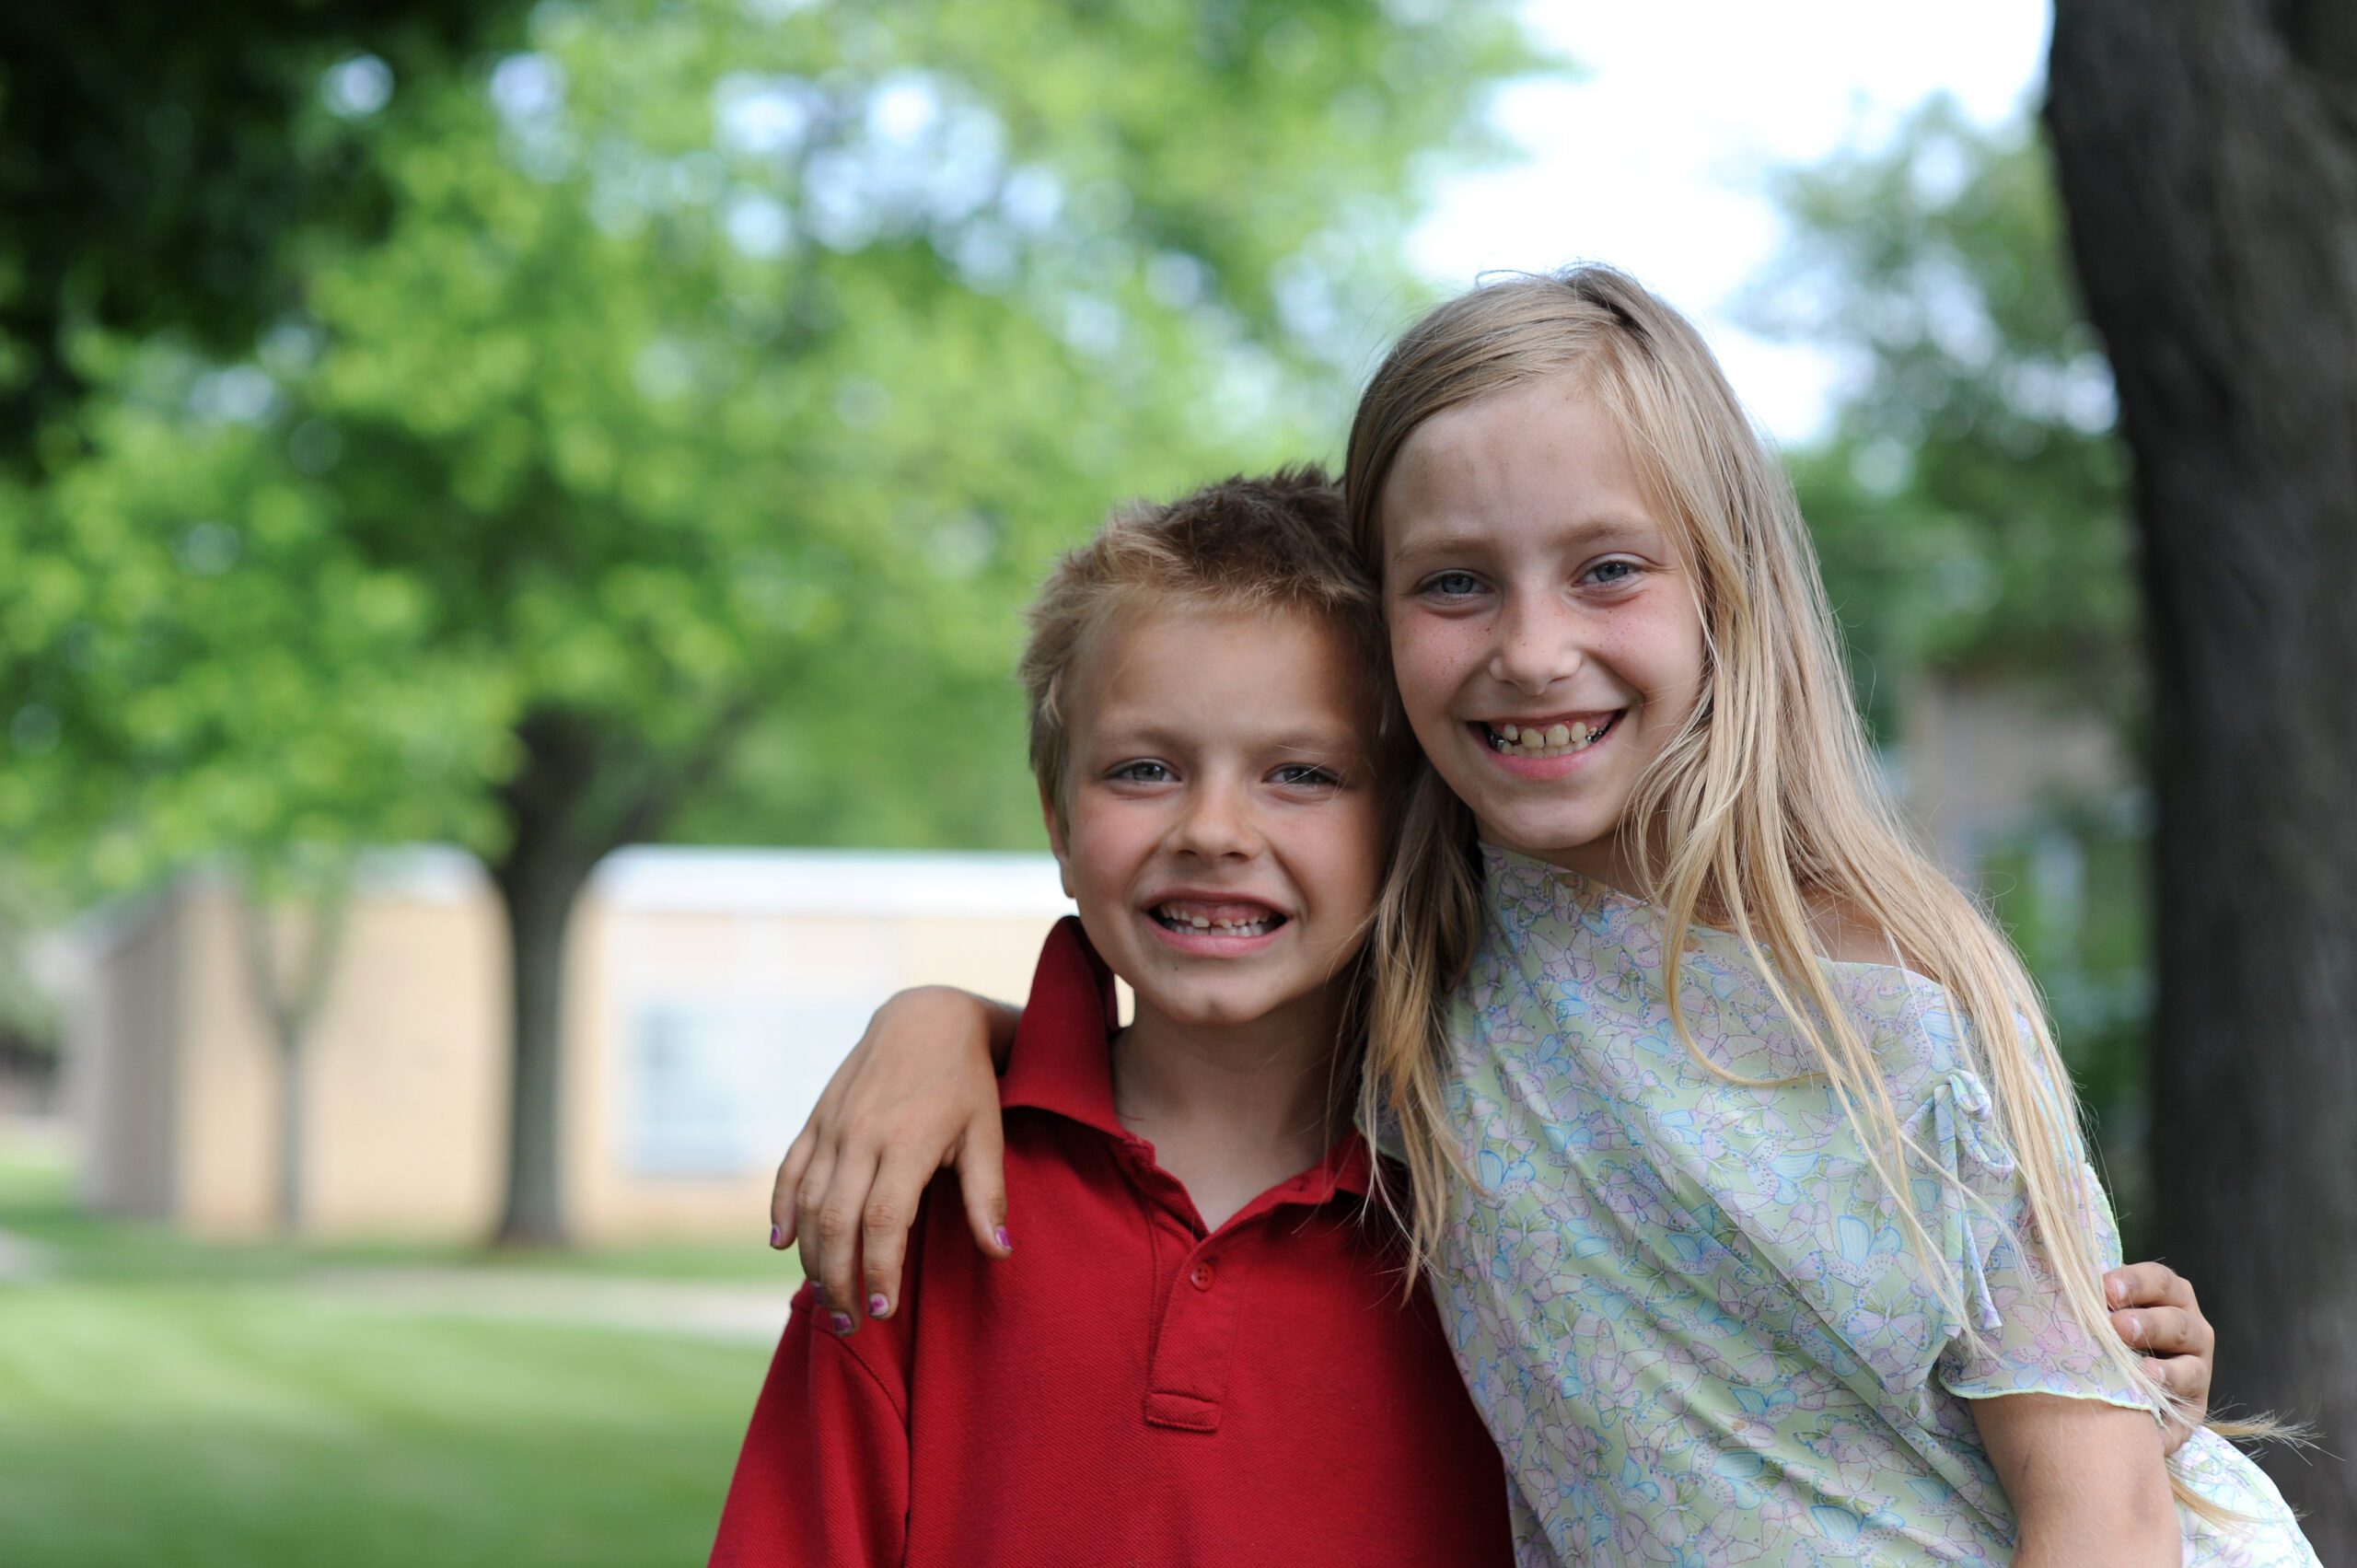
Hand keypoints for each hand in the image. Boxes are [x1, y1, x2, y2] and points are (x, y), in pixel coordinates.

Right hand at [770, 986, 1013, 1333]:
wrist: (925, 1018)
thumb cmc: (965, 1082)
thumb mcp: (987, 1133)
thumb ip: (988, 1195)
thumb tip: (1000, 1253)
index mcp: (906, 1141)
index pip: (882, 1221)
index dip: (877, 1270)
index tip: (882, 1312)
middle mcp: (861, 1135)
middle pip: (837, 1223)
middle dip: (839, 1281)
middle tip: (850, 1325)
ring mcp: (833, 1126)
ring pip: (809, 1204)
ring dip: (813, 1257)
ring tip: (826, 1299)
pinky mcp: (817, 1119)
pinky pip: (790, 1171)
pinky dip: (782, 1209)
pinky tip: (784, 1245)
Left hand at [2105, 1260, 2212, 1451]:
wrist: (2109, 1407)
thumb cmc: (2099, 1348)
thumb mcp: (2095, 1322)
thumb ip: (2088, 1302)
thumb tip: (2063, 1280)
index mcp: (2164, 1296)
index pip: (2158, 1280)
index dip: (2134, 1281)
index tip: (2104, 1289)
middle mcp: (2186, 1324)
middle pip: (2175, 1315)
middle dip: (2146, 1320)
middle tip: (2116, 1325)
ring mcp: (2196, 1361)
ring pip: (2186, 1344)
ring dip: (2160, 1349)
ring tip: (2137, 1360)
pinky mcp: (2195, 1398)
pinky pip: (2189, 1385)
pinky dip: (2169, 1382)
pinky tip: (2147, 1383)